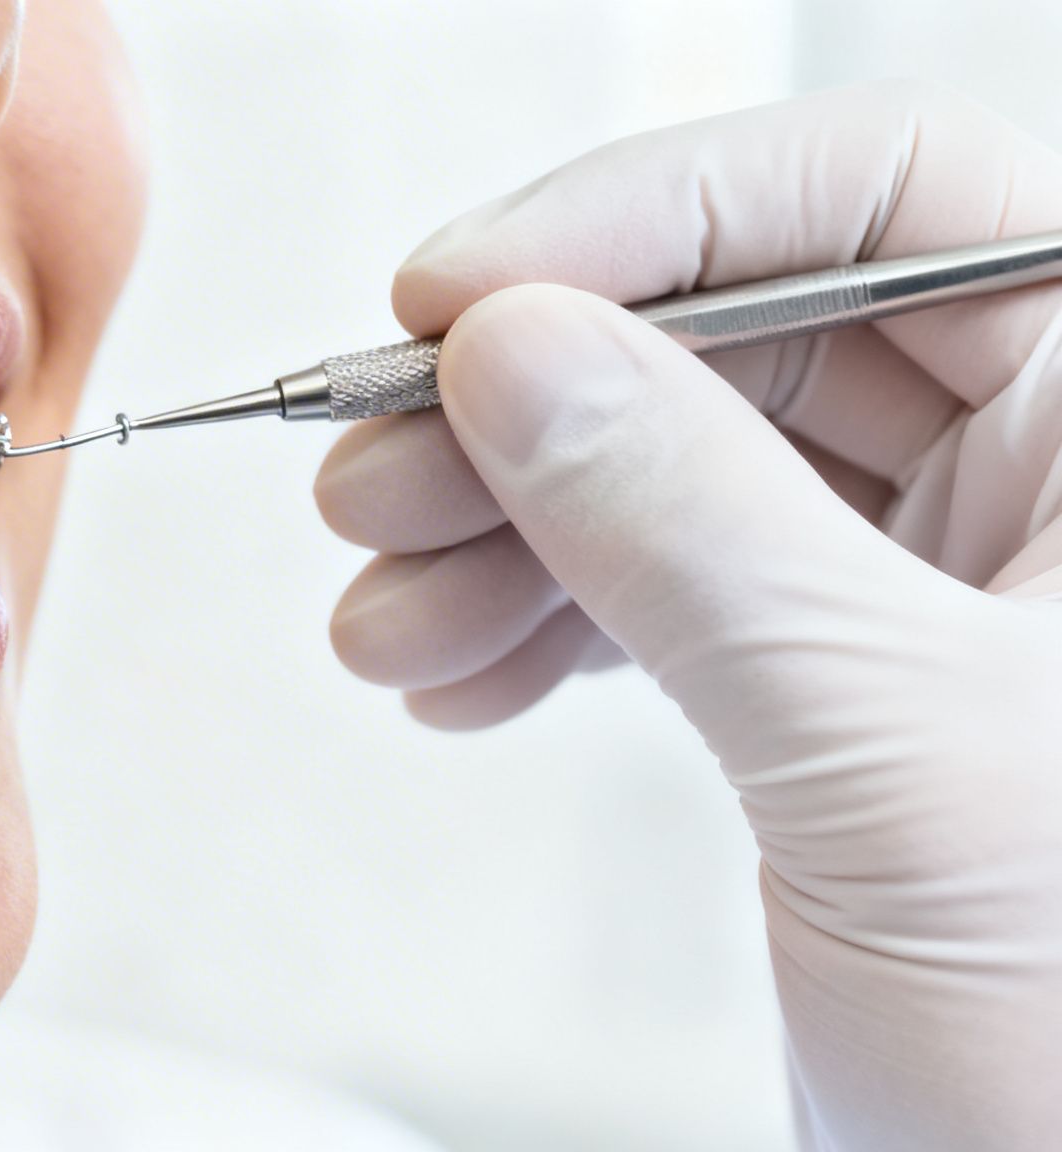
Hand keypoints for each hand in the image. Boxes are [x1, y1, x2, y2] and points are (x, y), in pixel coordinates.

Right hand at [314, 81, 1061, 1149]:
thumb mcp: (891, 758)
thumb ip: (692, 530)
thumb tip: (510, 353)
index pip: (885, 197)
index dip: (653, 214)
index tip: (462, 297)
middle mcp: (1048, 473)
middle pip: (736, 334)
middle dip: (527, 412)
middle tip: (376, 479)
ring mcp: (939, 578)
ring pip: (674, 468)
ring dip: (495, 531)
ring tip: (385, 620)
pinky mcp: (845, 683)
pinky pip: (664, 592)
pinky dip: (536, 625)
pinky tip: (454, 679)